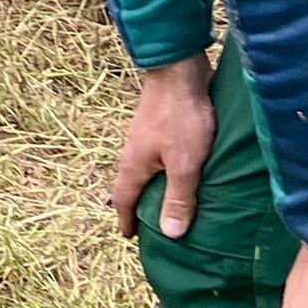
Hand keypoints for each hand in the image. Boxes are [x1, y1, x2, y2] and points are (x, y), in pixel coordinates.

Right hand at [111, 55, 212, 238]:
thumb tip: (170, 234)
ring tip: (166, 199)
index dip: (126, 220)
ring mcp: (143, 136)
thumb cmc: (182, 119)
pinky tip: (177, 169)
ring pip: (143, 169)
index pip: (123, 200)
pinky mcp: (156, 124)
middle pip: (131, 185)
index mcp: (133, 165)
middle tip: (149, 224)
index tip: (128, 236)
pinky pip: (155, 156)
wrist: (179, 71)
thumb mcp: (185, 164)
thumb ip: (179, 198)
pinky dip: (161, 170)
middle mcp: (132, 152)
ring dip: (151, 186)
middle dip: (138, 205)